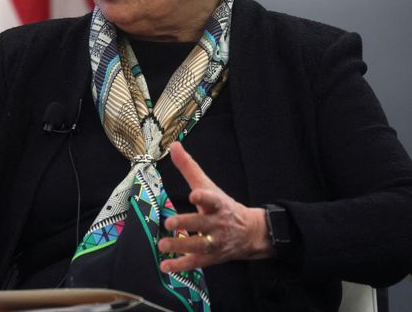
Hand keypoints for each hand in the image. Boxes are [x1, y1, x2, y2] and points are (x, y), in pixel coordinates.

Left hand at [157, 142, 273, 272]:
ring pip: (199, 245)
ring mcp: (215, 241)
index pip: (212, 199)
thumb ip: (189, 167)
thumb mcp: (208, 185)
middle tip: (169, 223)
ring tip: (162, 245)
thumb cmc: (222, 206)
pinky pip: (196, 262)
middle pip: (203, 224)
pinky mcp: (212, 257)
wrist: (249, 232)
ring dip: (180, 246)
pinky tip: (166, 266)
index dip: (204, 197)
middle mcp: (217, 223)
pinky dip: (181, 266)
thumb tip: (174, 145)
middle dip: (187, 224)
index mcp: (217, 204)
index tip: (194, 194)